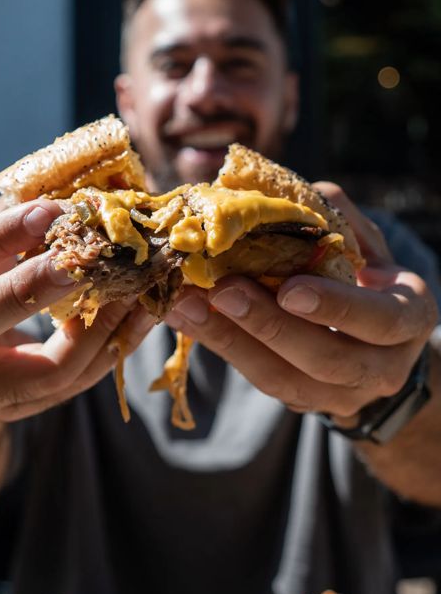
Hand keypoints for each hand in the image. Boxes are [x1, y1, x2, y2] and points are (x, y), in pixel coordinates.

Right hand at [0, 199, 154, 421]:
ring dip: (99, 324)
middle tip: (86, 257)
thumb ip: (1, 228)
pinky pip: (75, 383)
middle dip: (32, 287)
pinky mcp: (17, 411)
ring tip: (133, 286)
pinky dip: (112, 346)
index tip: (50, 210)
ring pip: (46, 369)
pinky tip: (138, 315)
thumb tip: (62, 184)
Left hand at [164, 184, 437, 420]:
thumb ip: (334, 218)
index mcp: (407, 318)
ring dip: (230, 341)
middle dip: (269, 326)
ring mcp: (340, 394)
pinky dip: (221, 347)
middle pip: (326, 359)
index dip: (337, 307)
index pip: (380, 320)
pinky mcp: (301, 401)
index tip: (290, 289)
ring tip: (186, 306)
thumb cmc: (364, 276)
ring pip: (284, 379)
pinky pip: (260, 379)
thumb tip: (280, 192)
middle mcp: (382, 366)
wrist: (371, 340)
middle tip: (222, 291)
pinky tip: (187, 317)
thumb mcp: (365, 244)